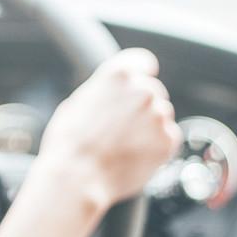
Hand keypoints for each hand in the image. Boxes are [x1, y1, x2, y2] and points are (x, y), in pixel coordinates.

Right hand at [35, 47, 180, 210]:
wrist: (77, 176)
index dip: (141, 72)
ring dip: (149, 126)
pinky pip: (168, 138)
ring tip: (124, 144)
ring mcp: (158, 115)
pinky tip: (134, 154)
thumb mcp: (78, 101)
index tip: (140, 81)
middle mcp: (143, 90)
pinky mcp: (168, 140)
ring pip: (161, 115)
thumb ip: (103, 90)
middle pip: (153, 91)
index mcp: (118, 74)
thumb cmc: (69, 141)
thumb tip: (112, 92)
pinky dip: (156, 146)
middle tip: (121, 126)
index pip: (144, 61)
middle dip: (141, 106)